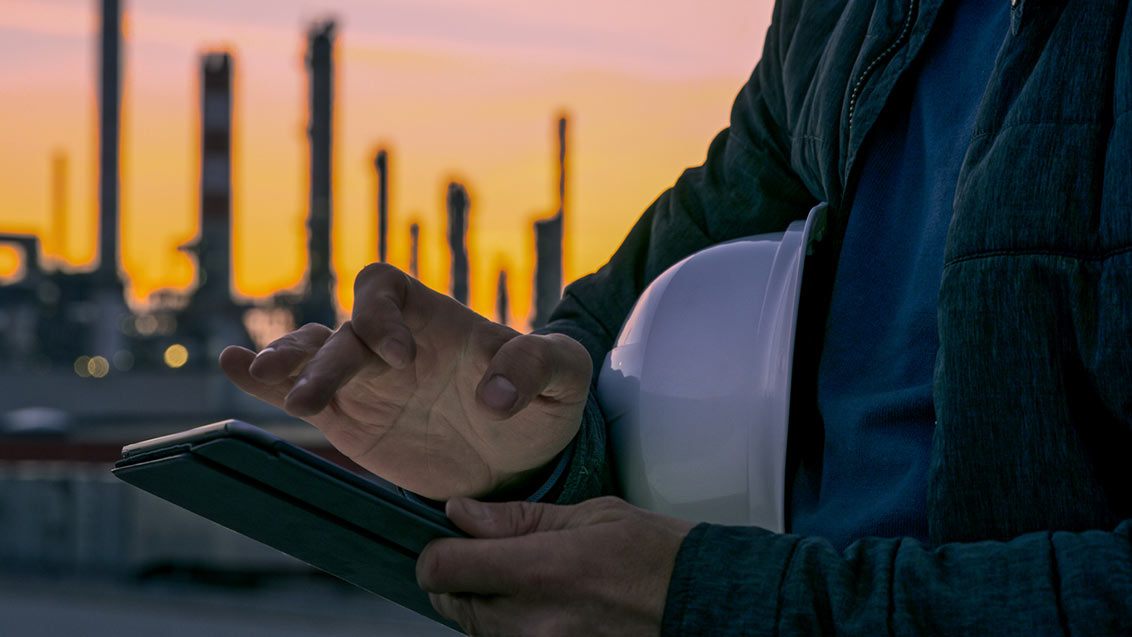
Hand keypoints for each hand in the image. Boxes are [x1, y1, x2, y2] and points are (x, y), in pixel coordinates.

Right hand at [218, 263, 591, 498]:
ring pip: (308, 356)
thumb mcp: (564, 378)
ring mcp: (365, 381)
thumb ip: (540, 366)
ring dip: (283, 365)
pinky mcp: (350, 420)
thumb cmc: (544, 403)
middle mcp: (390, 343)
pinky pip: (297, 392)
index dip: (381, 315)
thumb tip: (494, 395)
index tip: (400, 360)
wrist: (522, 458)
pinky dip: (261, 380)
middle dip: (325, 360)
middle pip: (340, 332)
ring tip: (257, 377)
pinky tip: (229, 367)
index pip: (385, 287)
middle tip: (314, 398)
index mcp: (434, 319)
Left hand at [417, 496, 695, 635]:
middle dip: (464, 577)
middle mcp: (530, 622)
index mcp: (539, 571)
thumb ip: (517, 519)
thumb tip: (460, 513)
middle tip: (500, 557)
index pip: (442, 569)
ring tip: (534, 582)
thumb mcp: (589, 515)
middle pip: (453, 603)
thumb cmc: (654, 554)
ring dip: (488, 605)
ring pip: (477, 629)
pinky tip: (548, 607)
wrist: (703, 605)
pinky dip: (513, 626)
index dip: (436, 552)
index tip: (454, 539)